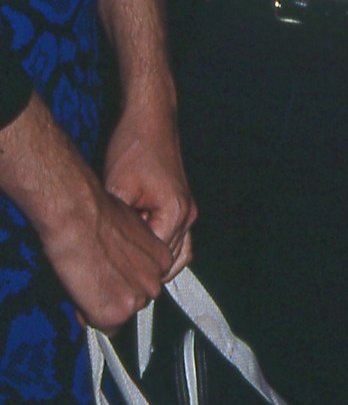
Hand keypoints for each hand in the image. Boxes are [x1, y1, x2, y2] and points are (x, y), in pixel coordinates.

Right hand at [41, 180, 175, 330]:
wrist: (79, 217)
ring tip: (86, 280)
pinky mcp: (116, 312)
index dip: (124, 282)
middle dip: (116, 294)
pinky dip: (91, 315)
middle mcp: (154, 282)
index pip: (146, 284)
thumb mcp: (127, 232)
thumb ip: (129, 256)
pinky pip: (105, 326)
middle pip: (135, 301)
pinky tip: (81, 292)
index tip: (112, 277)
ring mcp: (136, 299)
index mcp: (162, 260)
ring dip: (104, 304)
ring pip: (119, 313)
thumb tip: (119, 268)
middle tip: (96, 278)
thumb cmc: (96, 216)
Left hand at [103, 105, 196, 278]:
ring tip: (129, 275)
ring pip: (178, 254)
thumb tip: (103, 250)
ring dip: (156, 264)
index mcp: (175, 213)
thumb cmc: (135, 148)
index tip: (113, 281)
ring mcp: (188, 210)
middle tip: (118, 284)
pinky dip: (162, 250)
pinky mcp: (182, 205)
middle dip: (145, 274)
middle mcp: (188, 215)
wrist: (151, 120)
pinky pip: (177, 239)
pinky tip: (139, 253)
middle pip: (170, 262)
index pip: (157, 261)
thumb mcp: (116, 187)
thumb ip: (117, 223)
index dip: (133, 273)